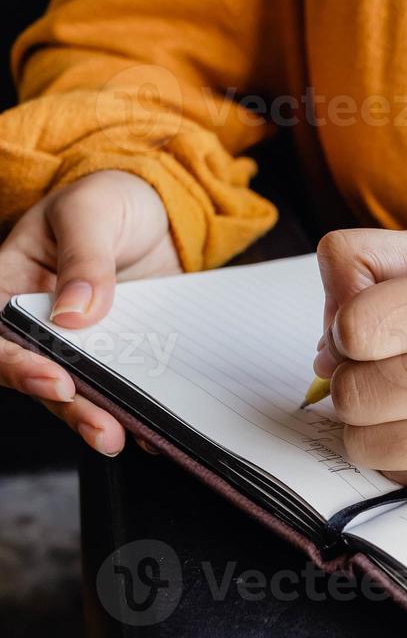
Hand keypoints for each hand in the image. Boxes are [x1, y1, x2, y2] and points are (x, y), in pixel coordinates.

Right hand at [0, 170, 180, 454]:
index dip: (19, 365)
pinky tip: (154, 428)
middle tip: (100, 427)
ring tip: (123, 437)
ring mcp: (84, 345)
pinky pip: (123, 389)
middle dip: (68, 408)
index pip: (1, 337)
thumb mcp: (91, 212)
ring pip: (81, 393)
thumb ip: (83, 260)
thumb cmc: (107, 200)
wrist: (158, 209)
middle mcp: (42, 326)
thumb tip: (75, 311)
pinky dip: (137, 411)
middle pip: (41, 377)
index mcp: (13, 287)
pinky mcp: (122, 355)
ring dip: (100, 419)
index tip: (56, 379)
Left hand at [314, 229, 406, 507]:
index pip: (359, 326)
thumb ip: (367, 267)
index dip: (342, 331)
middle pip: (356, 392)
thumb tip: (322, 349)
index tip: (363, 333)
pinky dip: (402, 456)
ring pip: (368, 444)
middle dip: (349, 382)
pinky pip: (400, 478)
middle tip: (380, 372)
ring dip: (367, 425)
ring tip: (404, 402)